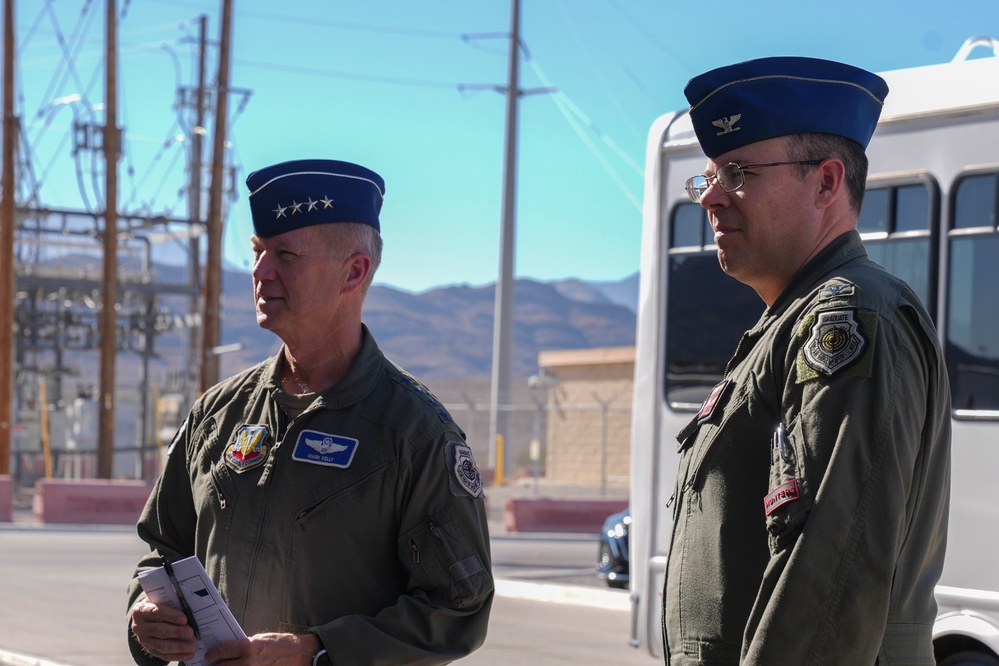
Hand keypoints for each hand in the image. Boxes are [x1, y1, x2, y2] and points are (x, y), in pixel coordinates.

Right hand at [130, 598, 198, 662]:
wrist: (147, 617)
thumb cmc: (159, 605)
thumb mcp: (161, 600)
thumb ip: (172, 603)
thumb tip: (190, 609)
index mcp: (141, 611)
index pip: (156, 612)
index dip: (171, 616)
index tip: (184, 619)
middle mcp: (139, 626)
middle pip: (159, 630)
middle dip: (176, 632)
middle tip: (191, 633)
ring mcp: (143, 640)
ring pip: (161, 645)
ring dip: (178, 647)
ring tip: (192, 647)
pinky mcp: (150, 650)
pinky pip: (164, 655)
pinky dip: (177, 655)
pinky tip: (189, 654)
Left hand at [204, 631, 319, 664]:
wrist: (299, 655)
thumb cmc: (281, 644)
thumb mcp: (260, 639)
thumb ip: (244, 645)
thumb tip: (229, 651)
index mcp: (248, 647)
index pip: (221, 651)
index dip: (212, 653)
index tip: (209, 655)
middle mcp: (247, 663)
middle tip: (213, 664)